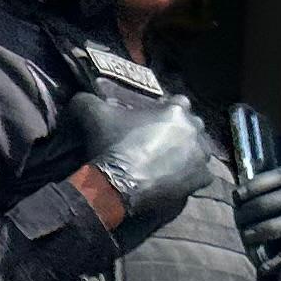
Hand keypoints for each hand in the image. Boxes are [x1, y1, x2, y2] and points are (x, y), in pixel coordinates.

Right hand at [71, 86, 222, 229]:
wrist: (118, 183)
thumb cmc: (111, 144)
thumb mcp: (94, 114)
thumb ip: (87, 100)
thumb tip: (78, 97)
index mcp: (176, 108)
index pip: (178, 101)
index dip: (166, 110)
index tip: (153, 121)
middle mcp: (194, 128)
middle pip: (192, 126)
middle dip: (181, 132)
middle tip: (160, 144)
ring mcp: (200, 155)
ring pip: (199, 151)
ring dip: (188, 154)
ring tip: (170, 164)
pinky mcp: (200, 179)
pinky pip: (202, 176)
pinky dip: (192, 178)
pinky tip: (178, 181)